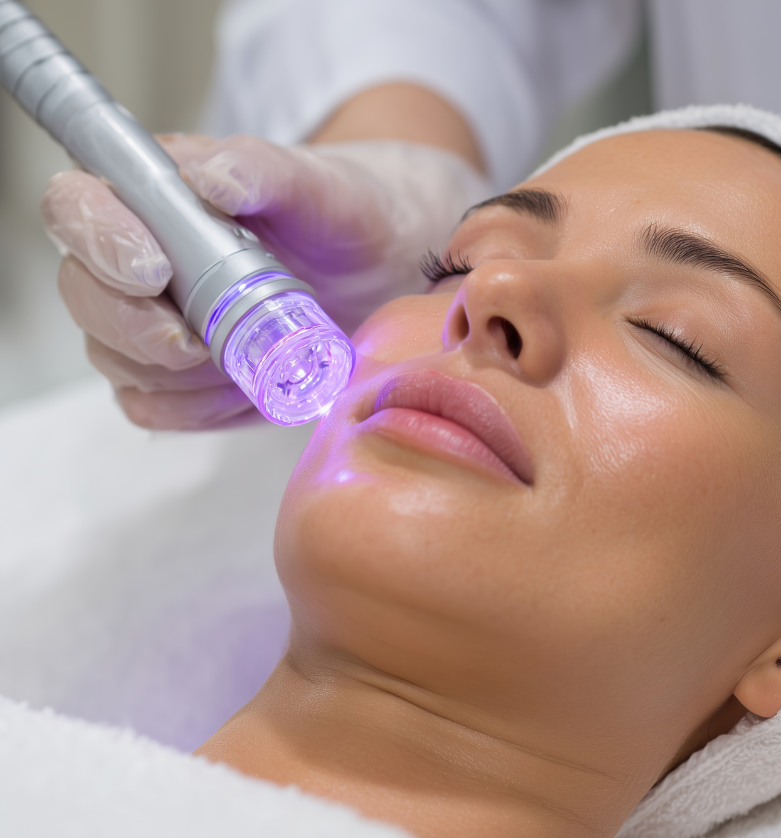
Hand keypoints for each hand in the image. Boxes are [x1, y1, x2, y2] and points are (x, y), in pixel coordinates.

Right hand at [41, 135, 490, 428]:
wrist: (387, 267)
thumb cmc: (347, 214)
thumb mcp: (321, 186)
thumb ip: (263, 170)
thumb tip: (208, 179)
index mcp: (151, 192)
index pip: (75, 208)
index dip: (100, 241)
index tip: (154, 272)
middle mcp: (134, 255)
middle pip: (85, 297)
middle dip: (136, 329)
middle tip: (199, 344)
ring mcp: (150, 319)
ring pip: (117, 360)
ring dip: (177, 376)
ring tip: (244, 362)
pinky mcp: (177, 375)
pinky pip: (155, 405)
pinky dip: (198, 408)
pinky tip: (246, 390)